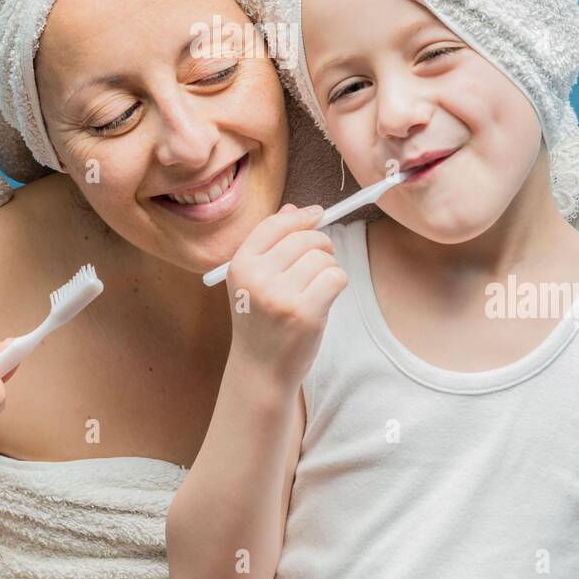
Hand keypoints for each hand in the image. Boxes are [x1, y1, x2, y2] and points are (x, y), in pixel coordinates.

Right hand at [225, 202, 347, 388]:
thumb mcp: (255, 281)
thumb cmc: (261, 322)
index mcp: (240, 265)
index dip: (300, 216)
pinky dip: (337, 282)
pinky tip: (325, 297)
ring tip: (317, 286)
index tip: (317, 213)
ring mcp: (280, 296)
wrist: (260, 370)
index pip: (274, 224)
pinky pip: (335, 277)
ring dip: (329, 267)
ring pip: (322, 257)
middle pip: (303, 238)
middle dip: (321, 244)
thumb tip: (295, 209)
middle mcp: (257, 277)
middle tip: (323, 259)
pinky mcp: (304, 313)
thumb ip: (271, 244)